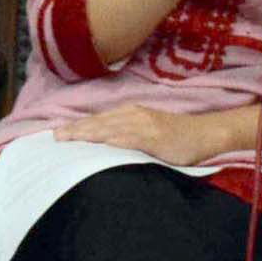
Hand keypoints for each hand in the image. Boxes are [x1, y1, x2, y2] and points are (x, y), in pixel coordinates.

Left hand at [51, 103, 232, 165]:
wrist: (208, 133)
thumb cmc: (178, 136)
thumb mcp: (148, 132)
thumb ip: (127, 137)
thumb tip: (104, 147)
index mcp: (131, 113)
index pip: (98, 120)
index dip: (77, 126)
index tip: (57, 133)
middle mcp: (134, 115)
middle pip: (98, 123)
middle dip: (75, 130)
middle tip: (54, 138)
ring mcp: (145, 125)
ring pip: (109, 128)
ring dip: (87, 133)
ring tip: (68, 139)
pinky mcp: (155, 137)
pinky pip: (130, 138)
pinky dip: (114, 140)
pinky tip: (100, 144)